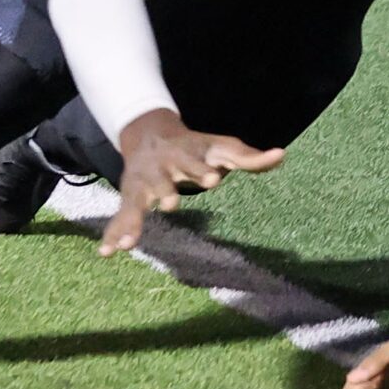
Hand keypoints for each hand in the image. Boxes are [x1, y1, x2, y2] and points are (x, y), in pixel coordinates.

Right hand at [98, 111, 283, 254]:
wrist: (152, 135)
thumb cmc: (196, 147)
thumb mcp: (223, 148)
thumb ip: (249, 158)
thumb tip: (281, 155)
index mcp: (185, 155)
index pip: (195, 161)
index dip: (203, 170)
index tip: (213, 178)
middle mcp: (160, 170)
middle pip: (163, 181)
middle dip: (167, 191)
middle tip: (171, 204)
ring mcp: (143, 186)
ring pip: (137, 203)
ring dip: (132, 221)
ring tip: (129, 242)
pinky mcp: (130, 199)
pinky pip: (120, 218)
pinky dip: (113, 235)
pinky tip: (106, 254)